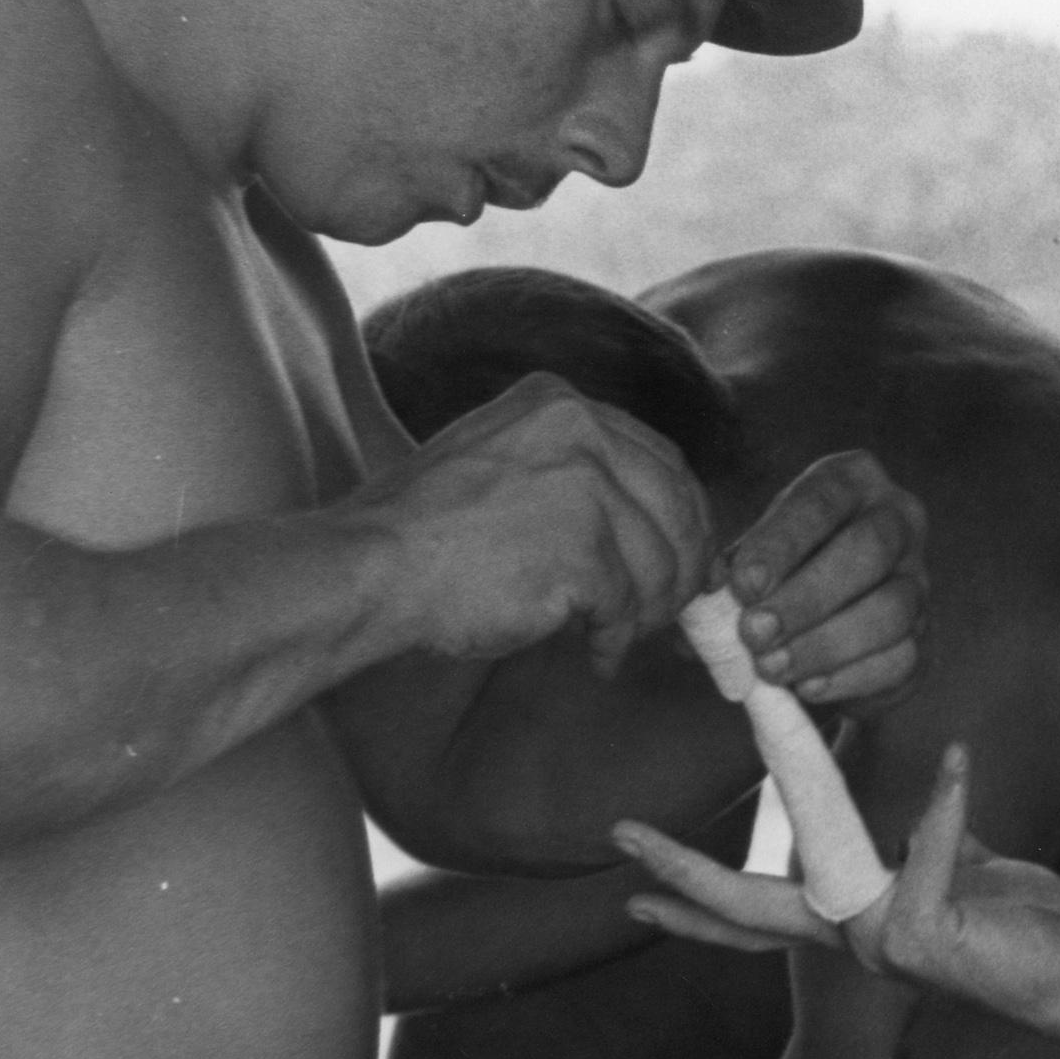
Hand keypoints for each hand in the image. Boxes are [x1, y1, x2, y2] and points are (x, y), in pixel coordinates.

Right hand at [351, 373, 711, 670]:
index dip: (683, 516)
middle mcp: (582, 429)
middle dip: (684, 566)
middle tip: (670, 610)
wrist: (372, 567)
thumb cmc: (424, 531)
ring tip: (620, 637)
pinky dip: (616, 639)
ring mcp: (586, 487)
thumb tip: (648, 523)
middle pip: (678, 506)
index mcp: (561, 402)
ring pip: (661, 562)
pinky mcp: (584, 550)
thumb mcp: (501, 460)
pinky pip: (626, 606)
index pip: (660, 459)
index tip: (687, 556)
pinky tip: (596, 656)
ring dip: (650, 611)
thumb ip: (573, 472)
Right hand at [615, 747, 1059, 1020]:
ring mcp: (886, 948)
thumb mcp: (951, 867)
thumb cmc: (1018, 921)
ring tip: (782, 724)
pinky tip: (959, 760)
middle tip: (621, 834)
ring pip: (824, 870)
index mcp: (850, 927)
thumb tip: (905, 810)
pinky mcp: (927, 939)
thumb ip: (913, 840)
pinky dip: (944, 803)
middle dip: (679, 874)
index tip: (631, 890)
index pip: (753, 918)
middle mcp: (855, 944)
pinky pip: (924, 851)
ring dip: (806, 794)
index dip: (691, 905)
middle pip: (745, 912)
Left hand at [719, 450, 926, 706]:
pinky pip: (900, 659)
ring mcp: (919, 582)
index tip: (743, 585)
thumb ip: (733, 568)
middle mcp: (898, 521)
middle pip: (869, 549)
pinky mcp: (925, 639)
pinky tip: (808, 687)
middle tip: (755, 632)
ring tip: (772, 667)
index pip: (822, 499)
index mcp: (852, 481)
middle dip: (807, 596)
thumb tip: (710, 590)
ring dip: (825, 644)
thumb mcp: (754, 556)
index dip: (782, 542)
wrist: (822, 625)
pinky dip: (850, 677)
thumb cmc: (779, 574)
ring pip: (891, 610)